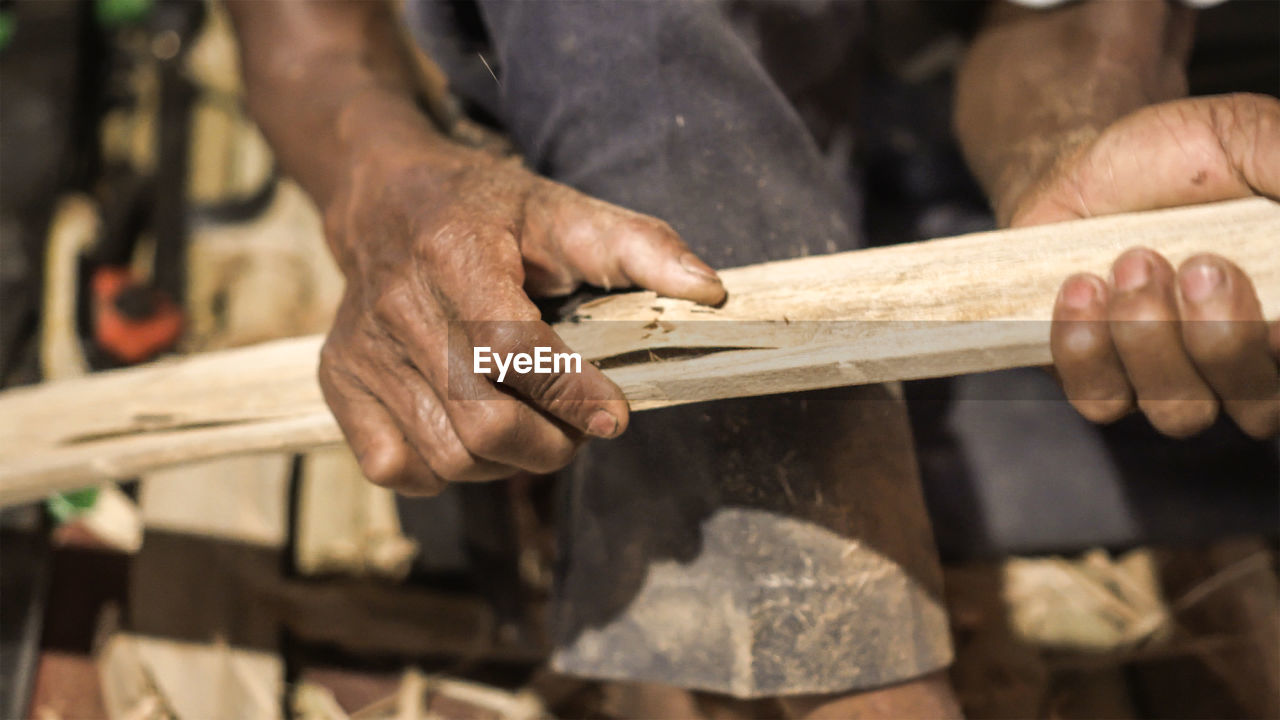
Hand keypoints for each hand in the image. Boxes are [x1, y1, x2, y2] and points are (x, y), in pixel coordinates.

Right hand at [319, 142, 724, 493]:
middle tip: (578, 429)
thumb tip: (711, 293)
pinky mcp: (339, 385)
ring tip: (532, 428)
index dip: (573, 395)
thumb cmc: (484, 210)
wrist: (382, 200)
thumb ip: (639, 246)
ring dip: (507, 462)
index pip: (514, 349)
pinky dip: (446, 471)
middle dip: (550, 443)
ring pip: (447, 454)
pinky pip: (397, 468)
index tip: (614, 415)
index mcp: (454, 252)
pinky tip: (472, 434)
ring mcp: (362, 351)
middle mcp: (397, 305)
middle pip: (483, 420)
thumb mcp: (562, 209)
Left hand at [1009, 94, 1279, 437]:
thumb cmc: (1182, 158)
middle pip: (1257, 407)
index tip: (1277, 326)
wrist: (1087, 167)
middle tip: (1195, 266)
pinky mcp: (1098, 379)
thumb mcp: (1248, 139)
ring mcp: (1167, 380)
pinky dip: (1087, 347)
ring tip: (1130, 265)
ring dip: (1151, 338)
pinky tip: (1080, 288)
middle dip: (1224, 338)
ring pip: (1178, 411)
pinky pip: (1098, 398)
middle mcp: (1239, 363)